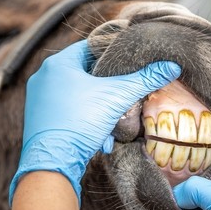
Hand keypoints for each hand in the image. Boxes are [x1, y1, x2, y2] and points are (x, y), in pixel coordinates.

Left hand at [9, 40, 180, 204]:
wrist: (53, 163)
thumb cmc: (79, 123)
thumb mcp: (117, 97)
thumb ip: (144, 80)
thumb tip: (170, 67)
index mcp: (58, 63)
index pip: (90, 47)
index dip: (112, 52)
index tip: (129, 62)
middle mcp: (43, 77)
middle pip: (86, 73)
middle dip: (107, 86)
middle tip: (124, 92)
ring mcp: (39, 99)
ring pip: (78, 95)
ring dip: (99, 107)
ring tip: (113, 119)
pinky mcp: (40, 119)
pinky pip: (69, 112)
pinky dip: (86, 120)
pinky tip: (99, 136)